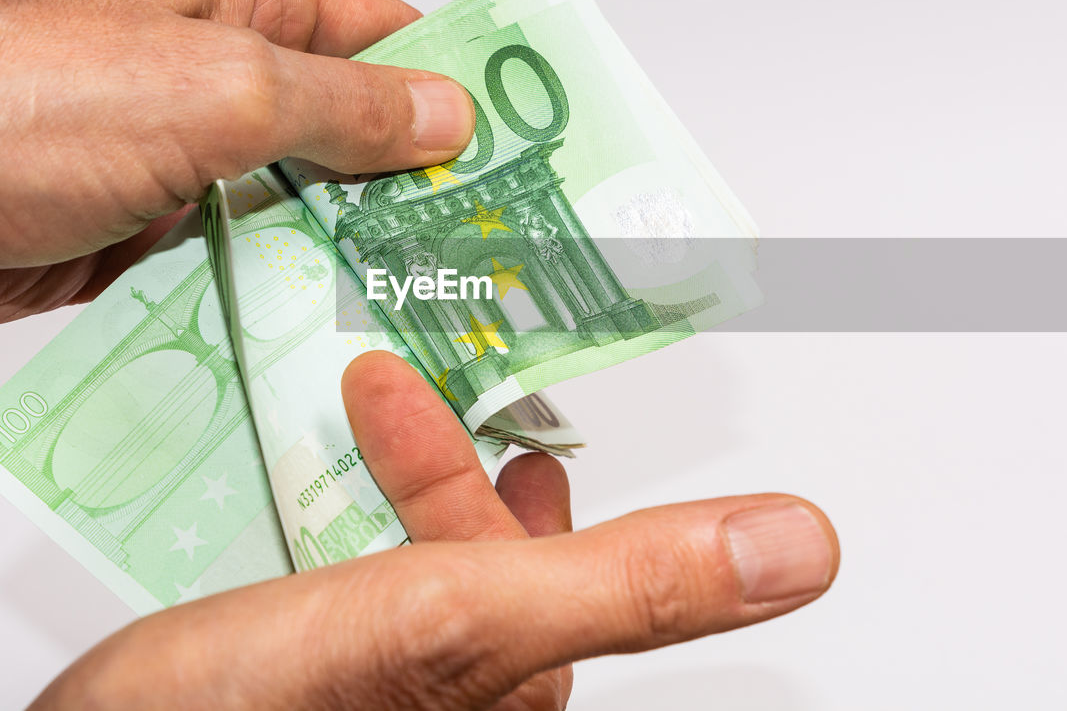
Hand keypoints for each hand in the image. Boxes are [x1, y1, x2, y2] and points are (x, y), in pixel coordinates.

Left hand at [0, 0, 473, 326]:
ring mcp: (195, 156)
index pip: (390, 37)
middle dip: (424, 191)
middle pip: (358, 132)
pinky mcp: (162, 230)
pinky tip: (349, 337)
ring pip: (311, 207)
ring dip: (363, 254)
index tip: (531, 157)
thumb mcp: (213, 87)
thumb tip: (446, 118)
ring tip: (444, 307)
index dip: (464, 92)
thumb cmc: (22, 100)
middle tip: (501, 256)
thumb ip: (339, 108)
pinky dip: (298, 296)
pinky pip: (257, 263)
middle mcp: (226, 71)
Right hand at [30, 352, 838, 709]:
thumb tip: (803, 547)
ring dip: (398, 480)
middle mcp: (459, 688)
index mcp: (517, 676)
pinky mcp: (315, 674)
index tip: (508, 410)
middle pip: (488, 558)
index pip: (567, 567)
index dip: (527, 479)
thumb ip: (632, 581)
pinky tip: (310, 489)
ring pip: (419, 559)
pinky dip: (343, 515)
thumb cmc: (263, 707)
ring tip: (362, 411)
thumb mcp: (462, 617)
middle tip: (394, 389)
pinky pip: (353, 577)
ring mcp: (386, 684)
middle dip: (446, 468)